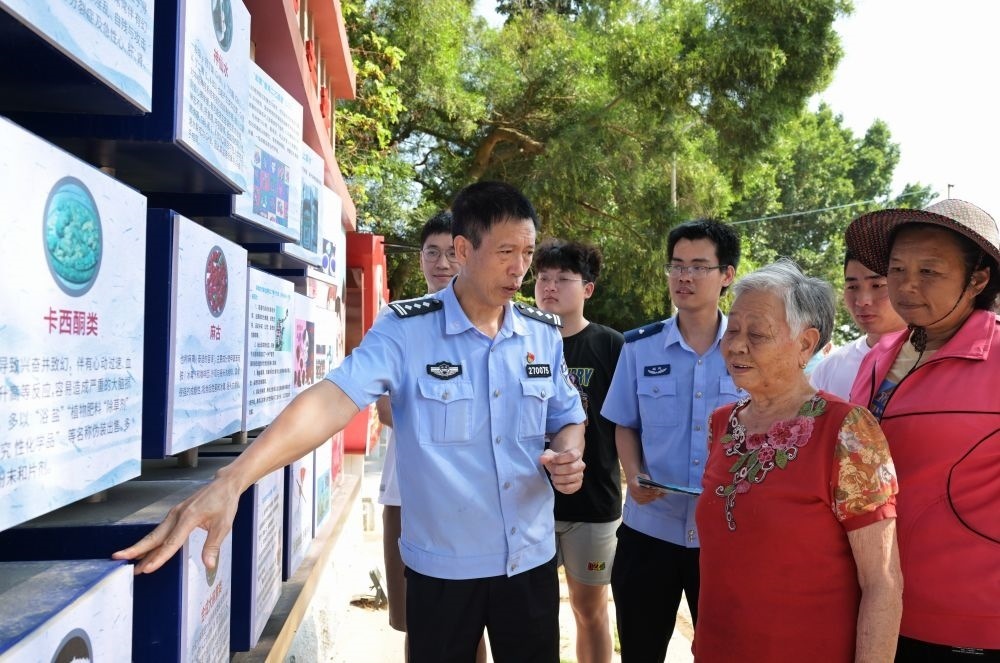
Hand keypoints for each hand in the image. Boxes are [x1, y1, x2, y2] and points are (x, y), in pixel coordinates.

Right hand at [112, 473, 241, 573]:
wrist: (224, 484)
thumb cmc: (225, 502)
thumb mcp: (223, 525)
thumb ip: (213, 546)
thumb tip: (208, 565)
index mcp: (189, 517)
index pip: (171, 542)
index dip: (159, 557)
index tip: (147, 569)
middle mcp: (178, 515)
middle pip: (155, 536)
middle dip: (136, 550)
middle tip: (119, 559)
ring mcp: (175, 514)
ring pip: (155, 534)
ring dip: (142, 547)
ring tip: (129, 561)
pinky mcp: (176, 514)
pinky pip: (161, 530)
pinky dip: (151, 541)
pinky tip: (146, 550)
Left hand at [540, 448, 584, 493]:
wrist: (560, 467)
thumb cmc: (556, 460)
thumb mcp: (550, 455)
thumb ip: (546, 456)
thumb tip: (542, 459)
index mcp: (576, 453)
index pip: (572, 455)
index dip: (560, 458)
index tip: (553, 460)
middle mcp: (581, 464)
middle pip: (571, 468)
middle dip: (557, 470)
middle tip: (552, 471)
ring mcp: (580, 475)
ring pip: (569, 478)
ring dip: (558, 479)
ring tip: (553, 477)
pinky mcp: (578, 485)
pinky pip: (569, 488)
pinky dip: (560, 487)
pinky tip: (556, 483)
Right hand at [628, 473, 665, 504]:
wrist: (633, 480)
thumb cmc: (640, 477)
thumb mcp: (644, 476)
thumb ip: (648, 481)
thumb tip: (656, 487)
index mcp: (632, 485)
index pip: (642, 490)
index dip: (650, 491)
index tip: (658, 490)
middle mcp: (632, 492)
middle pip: (644, 496)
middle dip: (653, 495)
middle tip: (661, 493)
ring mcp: (634, 497)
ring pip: (645, 500)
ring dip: (653, 498)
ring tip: (660, 495)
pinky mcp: (636, 500)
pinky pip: (644, 502)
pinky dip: (649, 500)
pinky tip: (654, 497)